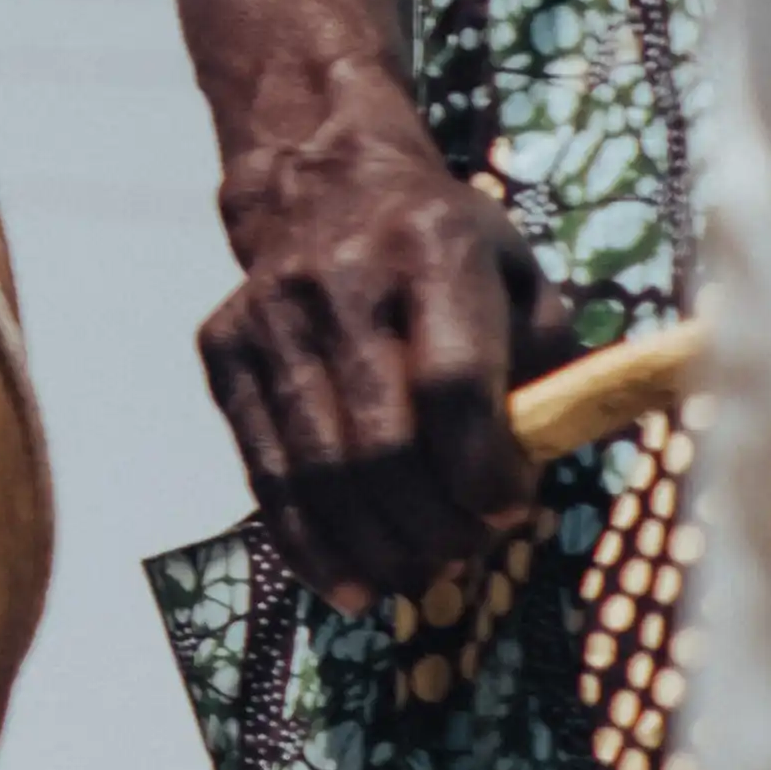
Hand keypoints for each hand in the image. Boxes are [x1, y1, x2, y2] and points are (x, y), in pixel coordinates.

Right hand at [196, 112, 552, 605]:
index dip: (482, 465)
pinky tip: (347, 582)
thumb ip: (547, 365)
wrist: (320, 187)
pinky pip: (262, 468)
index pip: (452, 381)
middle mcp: (338, 282)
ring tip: (416, 577)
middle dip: (431, 521)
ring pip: (316, 467)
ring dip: (372, 544)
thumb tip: (537, 464)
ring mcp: (268, 317)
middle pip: (380, 440)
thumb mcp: (522, 279)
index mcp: (431, 251)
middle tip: (466, 552)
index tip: (510, 511)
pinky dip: (306, 539)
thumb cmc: (447, 248)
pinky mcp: (223, 350)